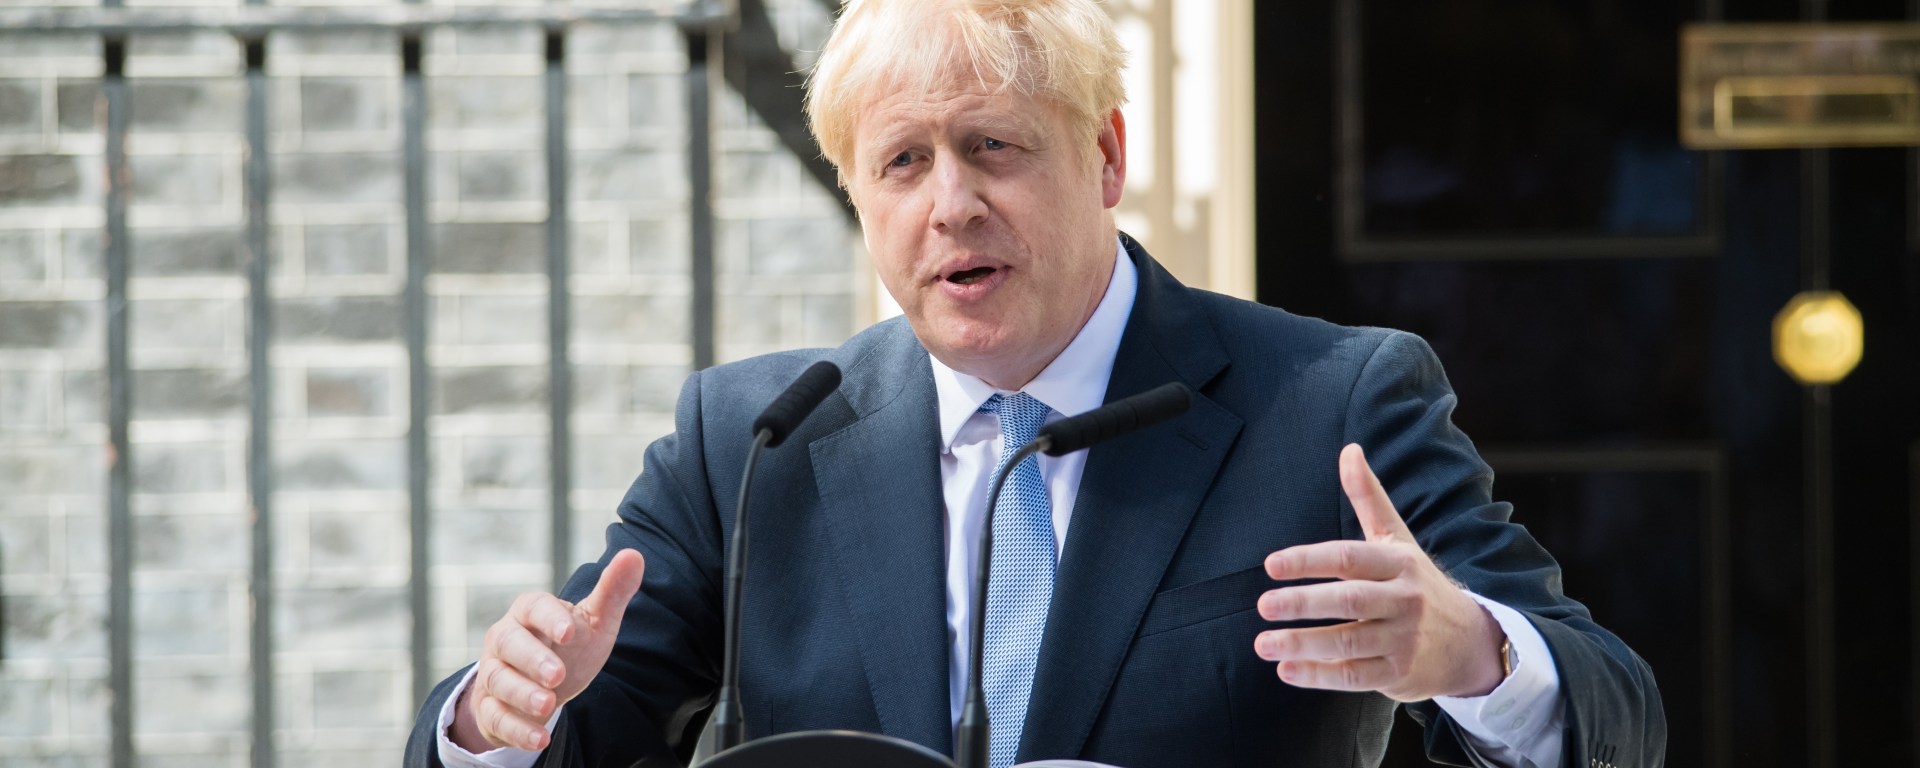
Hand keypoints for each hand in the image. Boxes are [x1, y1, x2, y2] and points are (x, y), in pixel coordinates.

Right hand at [451, 549, 645, 751]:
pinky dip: (517, 729)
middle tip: (556, 675)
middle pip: (508, 643)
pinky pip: (497, 717)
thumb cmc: (568, 645)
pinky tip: (540, 739)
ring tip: (548, 705)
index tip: (570, 631)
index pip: (534, 606)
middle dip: (531, 659)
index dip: (550, 618)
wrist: (538, 683)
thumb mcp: (594, 620)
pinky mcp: (491, 707)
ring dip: (522, 694)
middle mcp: (505, 639)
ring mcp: (494, 673)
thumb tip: (633, 555)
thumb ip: (612, 591)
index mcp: (530, 612)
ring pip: (499, 681)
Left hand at [1252, 444, 1504, 700]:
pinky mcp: (1399, 674)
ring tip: (1262, 643)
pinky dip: (1319, 675)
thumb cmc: (1419, 585)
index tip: (1270, 565)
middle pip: (1348, 600)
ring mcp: (1403, 639)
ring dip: (1302, 644)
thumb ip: (1369, 498)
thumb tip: (1349, 450)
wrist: (1470, 642)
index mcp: (1398, 563)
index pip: (1348, 557)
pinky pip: (1354, 675)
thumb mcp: (1398, 539)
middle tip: (1262, 605)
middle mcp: (1403, 600)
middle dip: (1302, 603)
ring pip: (1348, 642)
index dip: (1308, 560)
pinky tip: (1286, 669)